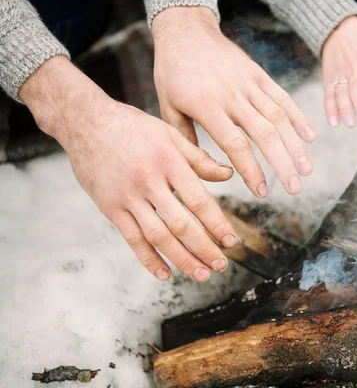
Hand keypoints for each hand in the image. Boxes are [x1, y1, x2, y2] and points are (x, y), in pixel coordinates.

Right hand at [20, 56, 238, 281]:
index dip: (217, 224)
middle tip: (221, 265)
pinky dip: (148, 258)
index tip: (231, 241)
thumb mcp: (169, 134)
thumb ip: (198, 158)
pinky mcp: (110, 208)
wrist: (85, 122)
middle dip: (204, 248)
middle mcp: (149, 182)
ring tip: (201, 273)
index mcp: (168, 162)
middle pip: (181, 224)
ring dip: (182, 259)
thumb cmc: (132, 127)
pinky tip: (165, 273)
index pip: (198, 200)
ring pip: (158, 236)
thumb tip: (228, 175)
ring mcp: (127, 197)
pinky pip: (132, 239)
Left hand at [152, 7, 315, 197]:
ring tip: (306, 170)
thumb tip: (209, 172)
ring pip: (279, 117)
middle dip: (282, 164)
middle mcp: (232, 95)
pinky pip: (283, 97)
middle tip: (294, 189)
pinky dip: (298, 117)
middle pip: (265, 134)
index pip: (235, 144)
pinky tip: (310, 137)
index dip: (251, 170)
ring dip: (295, 145)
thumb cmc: (173, 74)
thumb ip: (187, 142)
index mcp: (207, 106)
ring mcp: (249, 83)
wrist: (185, 31)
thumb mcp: (168, 108)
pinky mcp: (259, 74)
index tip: (261, 192)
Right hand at [322, 16, 356, 126]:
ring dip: (345, 109)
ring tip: (351, 123)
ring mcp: (340, 75)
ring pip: (341, 93)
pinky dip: (330, 110)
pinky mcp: (329, 80)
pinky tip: (334, 122)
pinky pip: (328, 96)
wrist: (341, 31)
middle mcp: (354, 68)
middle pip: (356, 88)